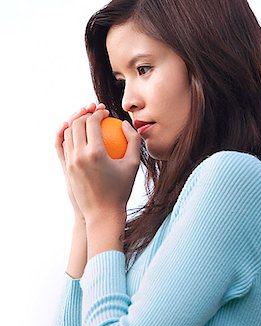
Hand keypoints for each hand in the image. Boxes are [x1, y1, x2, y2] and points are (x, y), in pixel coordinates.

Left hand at [62, 108, 140, 226]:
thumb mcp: (133, 164)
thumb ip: (133, 140)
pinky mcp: (66, 169)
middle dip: (85, 113)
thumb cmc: (122, 189)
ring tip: (86, 120)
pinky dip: (65, 135)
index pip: (91, 122)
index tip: (106, 112)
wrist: (103, 213)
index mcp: (95, 153)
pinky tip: (73, 131)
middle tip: (95, 112)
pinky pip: (62, 146)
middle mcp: (79, 156)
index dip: (98, 113)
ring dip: (75, 122)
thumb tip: (124, 123)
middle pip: (76, 124)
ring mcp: (70, 163)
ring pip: (67, 133)